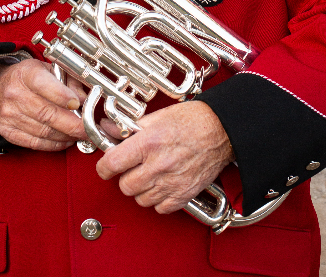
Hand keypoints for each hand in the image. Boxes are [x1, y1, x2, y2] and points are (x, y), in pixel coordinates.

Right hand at [0, 58, 87, 150]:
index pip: (43, 85)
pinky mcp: (8, 131)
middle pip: (46, 113)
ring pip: (43, 131)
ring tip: (79, 134)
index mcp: (26, 73)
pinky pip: (35, 143)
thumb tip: (85, 98)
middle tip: (88, 129)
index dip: (62, 96)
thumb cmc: (29, 77)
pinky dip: (54, 144)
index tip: (78, 103)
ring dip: (66, 136)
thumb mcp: (48, 68)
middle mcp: (14, 94)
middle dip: (72, 124)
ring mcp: (9, 114)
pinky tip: (65, 140)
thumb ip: (70, 79)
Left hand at [96, 101, 232, 213]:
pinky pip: (160, 208)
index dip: (103, 167)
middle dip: (124, 177)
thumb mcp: (157, 117)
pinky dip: (158, 199)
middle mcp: (158, 166)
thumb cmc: (192, 120)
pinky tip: (162, 185)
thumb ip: (130, 128)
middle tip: (132, 167)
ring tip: (149, 175)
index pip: (111, 165)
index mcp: (148, 143)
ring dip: (140, 189)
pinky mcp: (184, 195)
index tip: (105, 167)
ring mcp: (171, 183)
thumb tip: (108, 129)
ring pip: (140, 199)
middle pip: (125, 186)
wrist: (222, 130)